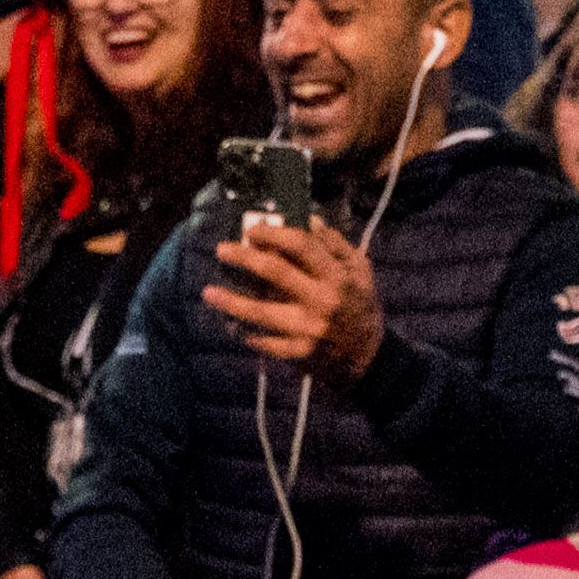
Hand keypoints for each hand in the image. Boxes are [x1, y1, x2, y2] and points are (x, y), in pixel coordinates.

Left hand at [205, 220, 386, 385]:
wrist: (370, 358)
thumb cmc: (361, 307)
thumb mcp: (360, 271)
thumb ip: (336, 245)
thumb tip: (309, 220)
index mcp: (337, 276)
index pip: (301, 246)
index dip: (273, 234)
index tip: (252, 231)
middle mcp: (321, 300)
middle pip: (275, 272)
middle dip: (244, 258)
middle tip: (222, 250)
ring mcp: (308, 329)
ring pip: (261, 312)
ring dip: (231, 301)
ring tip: (209, 292)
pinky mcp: (299, 353)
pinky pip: (266, 342)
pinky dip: (247, 334)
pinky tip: (232, 325)